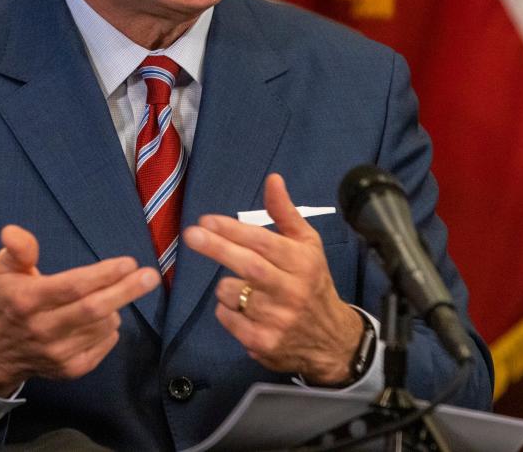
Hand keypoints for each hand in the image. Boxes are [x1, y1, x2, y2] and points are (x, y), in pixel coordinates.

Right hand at [0, 224, 159, 396]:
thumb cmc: (7, 300)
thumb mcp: (3, 269)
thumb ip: (17, 249)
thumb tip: (12, 231)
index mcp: (27, 300)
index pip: (71, 287)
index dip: (103, 275)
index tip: (128, 262)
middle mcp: (42, 329)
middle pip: (93, 309)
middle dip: (126, 291)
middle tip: (150, 276)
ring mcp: (57, 353)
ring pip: (103, 326)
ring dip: (114, 307)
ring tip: (109, 295)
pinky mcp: (70, 370)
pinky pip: (104, 344)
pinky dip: (110, 328)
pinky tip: (102, 318)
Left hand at [182, 173, 363, 384]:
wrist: (331, 340)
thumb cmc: (313, 282)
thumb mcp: (308, 245)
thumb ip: (285, 213)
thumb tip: (272, 179)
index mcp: (303, 262)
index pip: (263, 242)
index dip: (233, 229)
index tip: (206, 220)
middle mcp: (292, 290)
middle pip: (248, 266)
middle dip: (216, 248)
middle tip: (191, 235)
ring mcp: (278, 320)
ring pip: (231, 293)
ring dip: (224, 285)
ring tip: (239, 285)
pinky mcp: (264, 343)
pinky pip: (228, 319)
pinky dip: (226, 310)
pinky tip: (243, 309)